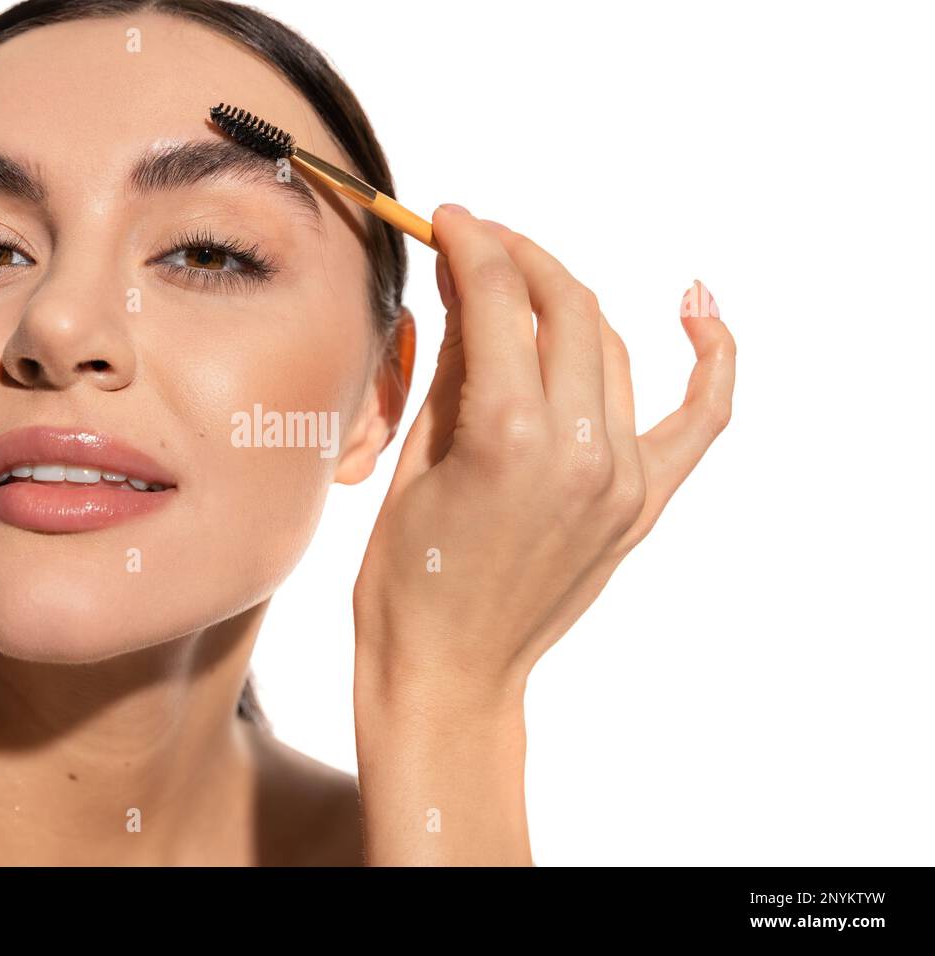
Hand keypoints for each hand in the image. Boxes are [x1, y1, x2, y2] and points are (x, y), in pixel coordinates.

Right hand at [353, 205, 735, 711]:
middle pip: (565, 307)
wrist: (451, 670)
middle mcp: (580, 449)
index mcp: (509, 437)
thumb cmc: (408, 579)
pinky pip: (700, 418)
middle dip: (518, 258)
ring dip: (567, 303)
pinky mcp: (642, 503)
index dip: (471, 242)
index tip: (448, 218)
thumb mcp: (415, 458)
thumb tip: (465, 285)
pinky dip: (711, 359)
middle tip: (476, 243)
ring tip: (522, 289)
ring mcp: (622, 478)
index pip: (499, 298)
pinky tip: (700, 308)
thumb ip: (453, 363)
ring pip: (612, 347)